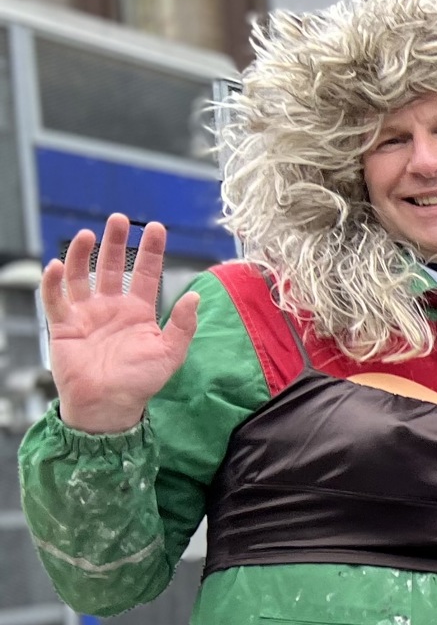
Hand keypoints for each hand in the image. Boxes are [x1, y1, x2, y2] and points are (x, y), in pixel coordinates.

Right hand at [41, 217, 200, 434]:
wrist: (109, 405)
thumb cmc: (140, 382)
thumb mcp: (171, 353)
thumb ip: (183, 325)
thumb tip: (196, 295)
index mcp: (139, 311)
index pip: (146, 273)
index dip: (151, 250)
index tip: (156, 227)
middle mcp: (112, 307)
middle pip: (113, 266)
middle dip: (116, 242)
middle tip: (118, 219)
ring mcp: (86, 313)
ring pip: (82, 275)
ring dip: (82, 254)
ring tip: (86, 234)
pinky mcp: (63, 325)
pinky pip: (55, 299)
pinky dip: (53, 281)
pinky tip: (57, 265)